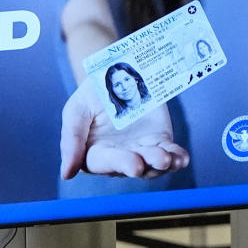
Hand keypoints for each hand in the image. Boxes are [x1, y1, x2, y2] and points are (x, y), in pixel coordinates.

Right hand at [60, 78, 189, 179]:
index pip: (103, 163)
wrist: (118, 72)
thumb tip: (66, 174)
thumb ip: (71, 141)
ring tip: (168, 159)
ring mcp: (141, 150)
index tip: (132, 164)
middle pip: (130, 167)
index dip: (117, 164)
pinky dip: (177, 158)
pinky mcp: (159, 141)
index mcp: (93, 153)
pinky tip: (181, 159)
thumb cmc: (91, 94)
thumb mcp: (76, 111)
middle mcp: (118, 156)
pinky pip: (170, 154)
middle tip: (148, 161)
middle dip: (140, 165)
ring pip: (152, 166)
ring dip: (161, 165)